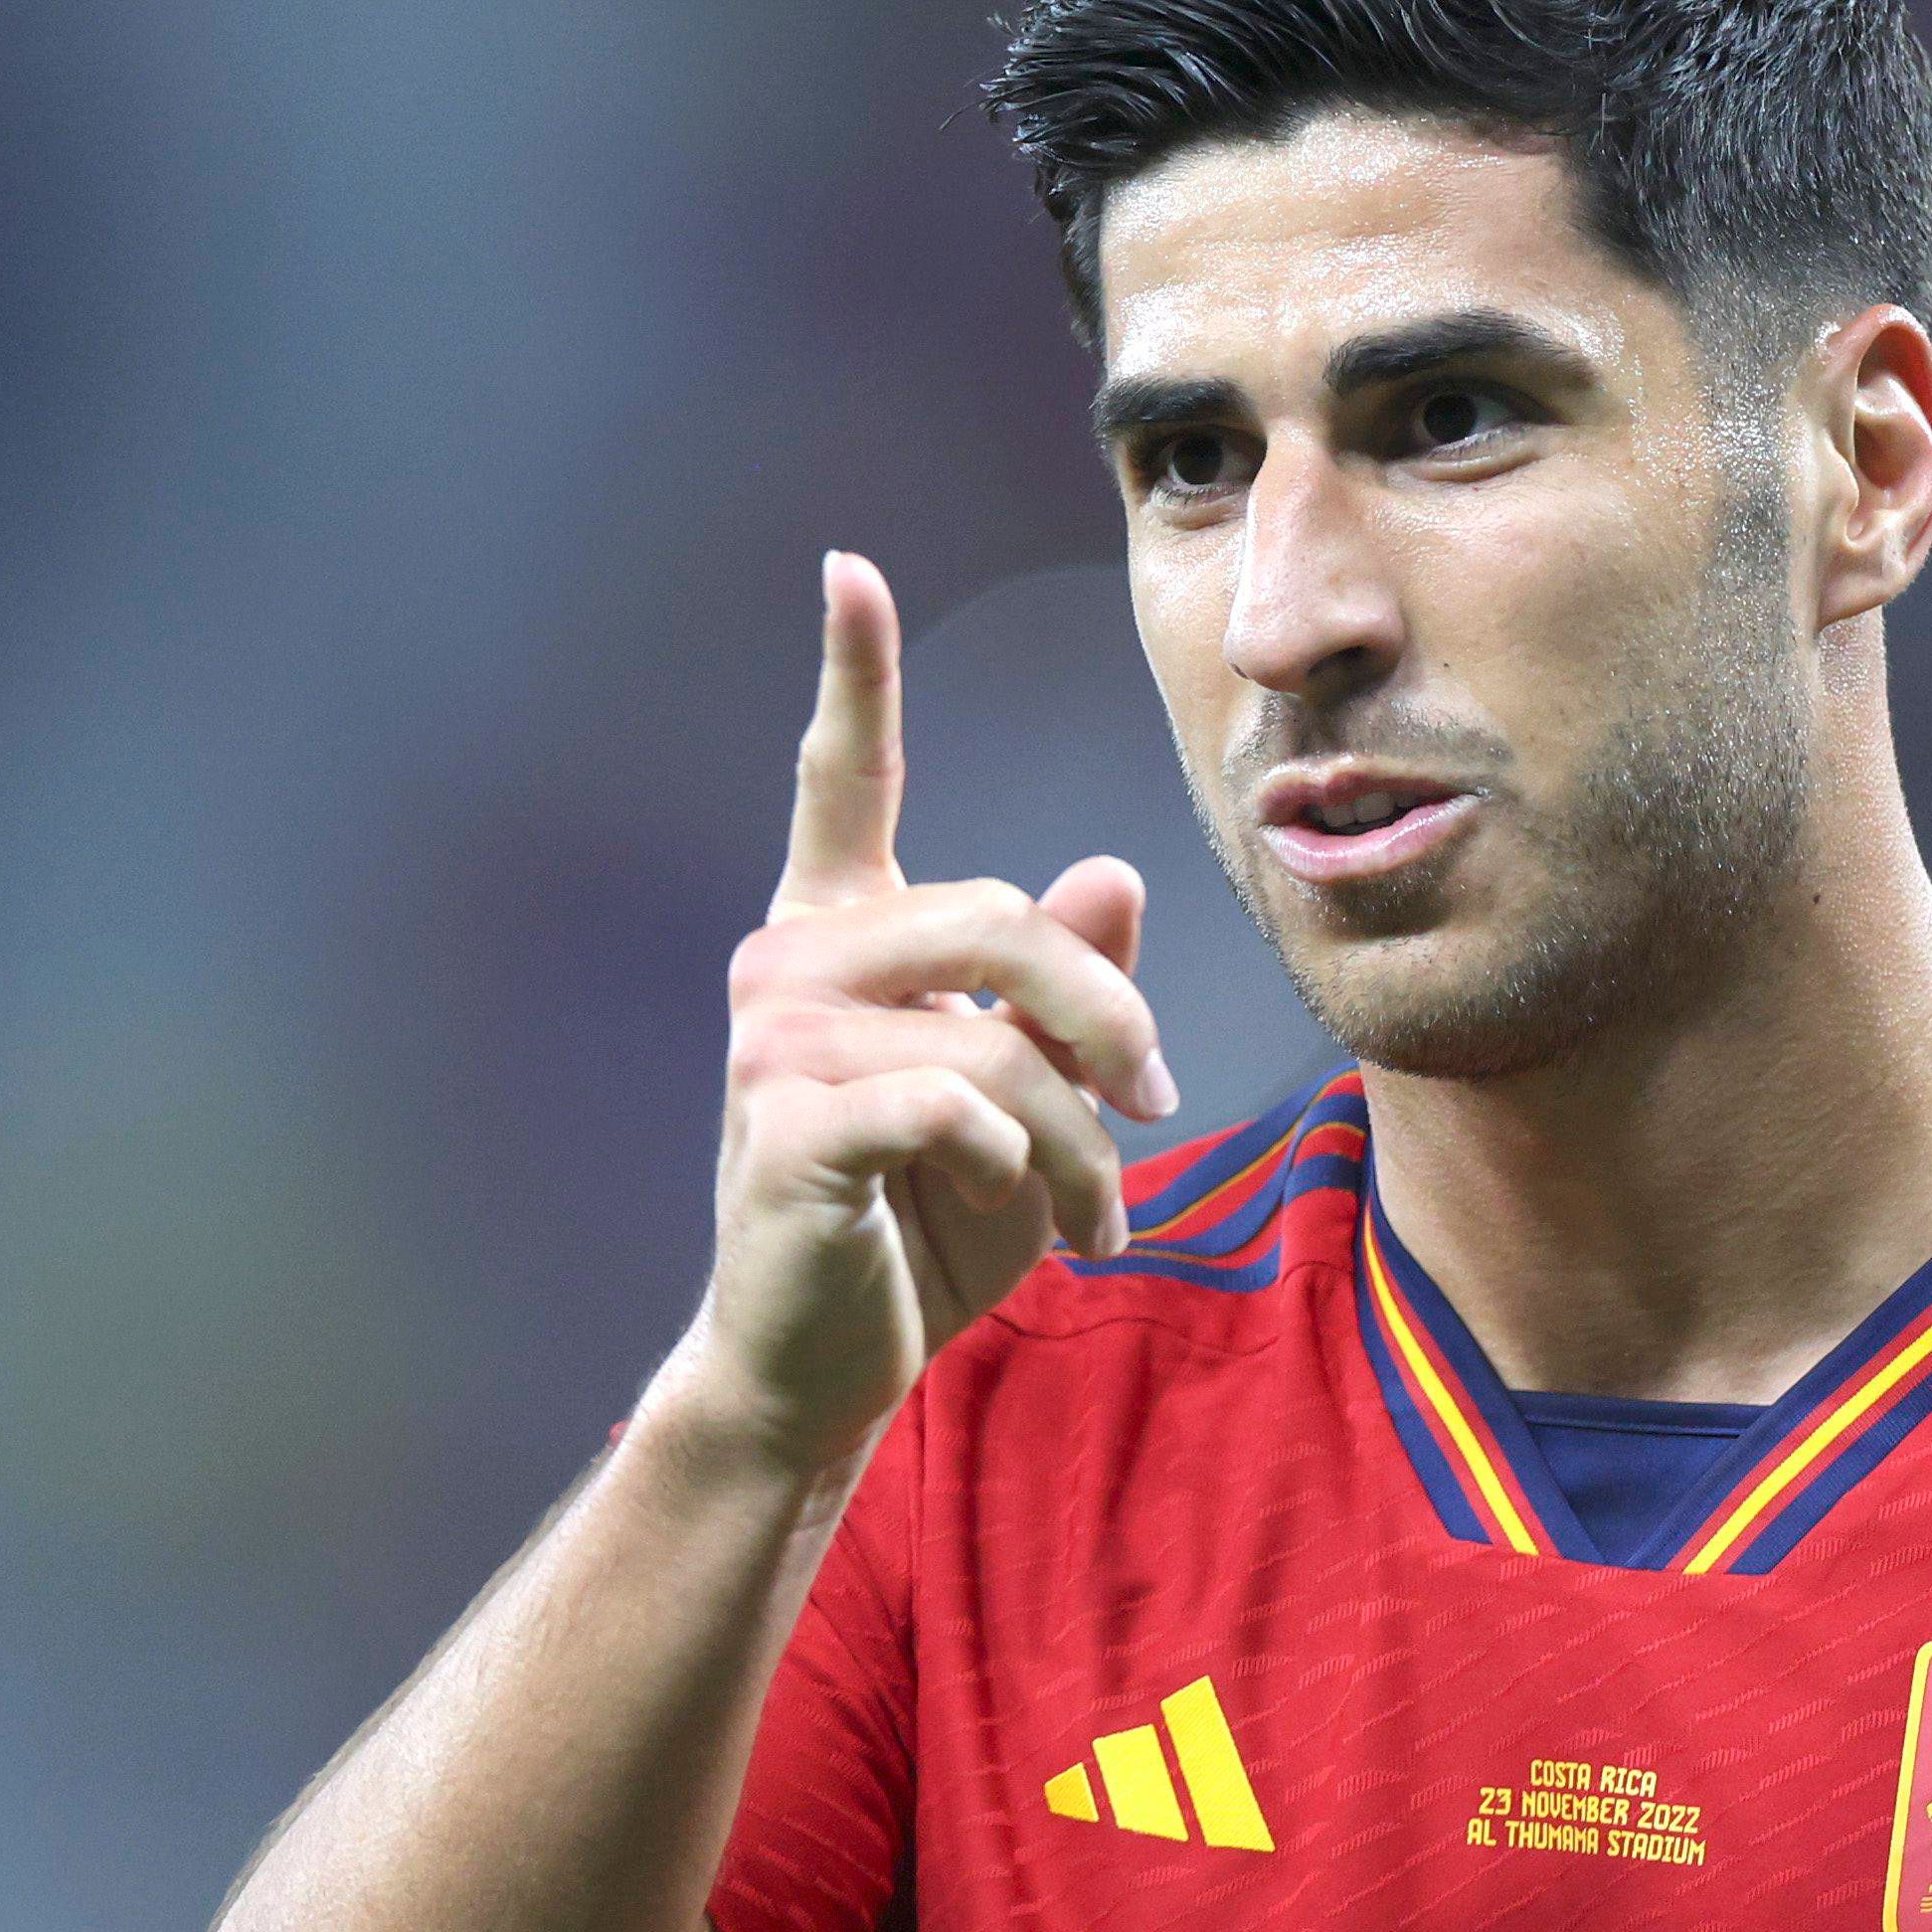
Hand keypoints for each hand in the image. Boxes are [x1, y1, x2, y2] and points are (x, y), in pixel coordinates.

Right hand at [668, 553, 1176, 1477]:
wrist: (829, 1365)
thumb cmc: (929, 1224)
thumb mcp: (1032, 1099)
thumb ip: (1066, 987)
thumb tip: (1107, 874)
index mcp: (840, 933)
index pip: (844, 781)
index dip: (853, 675)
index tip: (848, 566)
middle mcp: (790, 960)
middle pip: (1003, 917)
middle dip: (1111, 1019)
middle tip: (1158, 1109)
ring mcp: (773, 1040)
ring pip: (1000, 1037)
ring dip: (1086, 1140)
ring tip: (1102, 1216)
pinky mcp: (785, 1125)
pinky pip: (958, 1105)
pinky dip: (1022, 1165)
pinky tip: (1017, 1213)